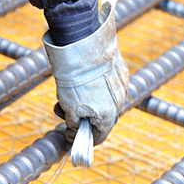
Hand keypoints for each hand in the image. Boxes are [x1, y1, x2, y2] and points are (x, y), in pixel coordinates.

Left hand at [45, 2, 128, 145]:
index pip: (98, 137)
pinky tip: (78, 80)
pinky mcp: (120, 70)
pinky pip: (106, 86)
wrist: (83, 45)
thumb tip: (72, 133)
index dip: (81, 139)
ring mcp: (122, 86)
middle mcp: (120, 103)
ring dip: (84, 102)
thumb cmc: (74, 79)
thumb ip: (73, 124)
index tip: (68, 135)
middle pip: (99, 119)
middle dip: (79, 118)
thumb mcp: (68, 108)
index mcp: (108, 117)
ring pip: (102, 101)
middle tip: (61, 109)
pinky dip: (93, 87)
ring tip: (65, 93)